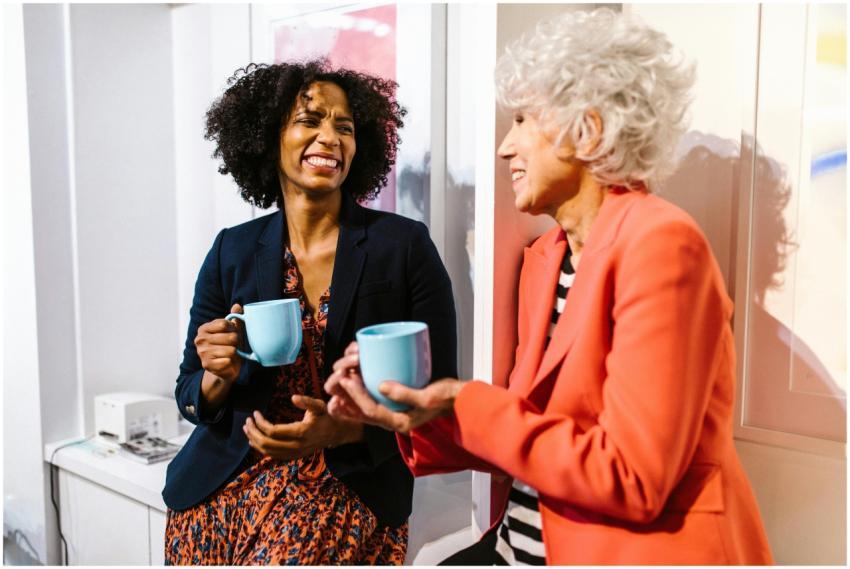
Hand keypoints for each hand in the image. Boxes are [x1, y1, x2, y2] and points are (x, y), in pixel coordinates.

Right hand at [195, 303, 243, 383]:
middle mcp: (200, 339)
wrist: (225, 368)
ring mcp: (202, 352)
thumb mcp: (233, 330)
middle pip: (230, 337)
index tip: (233, 333)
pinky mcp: (207, 365)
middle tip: (233, 346)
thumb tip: (237, 305)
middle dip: (236, 342)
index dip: (234, 328)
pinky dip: (231, 362)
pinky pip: (228, 361)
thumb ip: (235, 318)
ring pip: (231, 350)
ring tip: (231, 354)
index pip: (225, 323)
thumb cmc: (229, 346)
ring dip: (235, 353)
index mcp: (204, 328)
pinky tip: (227, 362)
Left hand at [242, 395, 362, 459]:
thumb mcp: (319, 406)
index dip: (261, 423)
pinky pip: (273, 456)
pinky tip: (254, 441)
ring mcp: (294, 453)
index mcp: (301, 432)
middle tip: (247, 421)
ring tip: (247, 429)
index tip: (255, 413)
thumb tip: (293, 397)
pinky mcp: (293, 456)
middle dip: (254, 432)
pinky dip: (261, 449)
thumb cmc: (326, 416)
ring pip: (268, 452)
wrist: (335, 433)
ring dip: (255, 441)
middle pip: (267, 443)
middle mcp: (296, 446)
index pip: (273, 431)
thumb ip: (306, 401)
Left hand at [325, 342, 465, 434]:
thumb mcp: (428, 396)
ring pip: (366, 410)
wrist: (461, 401)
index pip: (372, 410)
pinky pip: (374, 404)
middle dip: (348, 398)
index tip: (347, 379)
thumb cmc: (448, 398)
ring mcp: (396, 414)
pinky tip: (354, 386)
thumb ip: (406, 393)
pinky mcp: (399, 405)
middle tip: (335, 383)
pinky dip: (362, 397)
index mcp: (401, 422)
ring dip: (351, 399)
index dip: (356, 395)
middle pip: (363, 413)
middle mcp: (395, 421)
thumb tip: (382, 385)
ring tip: (337, 387)